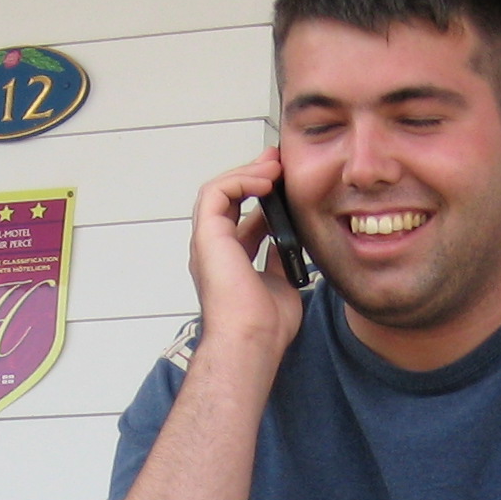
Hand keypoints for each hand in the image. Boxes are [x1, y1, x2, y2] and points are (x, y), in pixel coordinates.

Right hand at [189, 148, 306, 367]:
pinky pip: (216, 193)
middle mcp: (214, 249)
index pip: (242, 218)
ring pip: (217, 191)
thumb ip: (280, 259)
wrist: (253, 338)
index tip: (284, 183)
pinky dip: (239, 181)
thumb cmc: (266, 325)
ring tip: (274, 167)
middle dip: (252, 175)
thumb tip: (292, 243)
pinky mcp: (207, 236)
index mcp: (229, 261)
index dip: (262, 197)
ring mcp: (207, 242)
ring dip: (247, 174)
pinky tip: (265, 181)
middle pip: (227, 199)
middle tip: (278, 161)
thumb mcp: (282, 282)